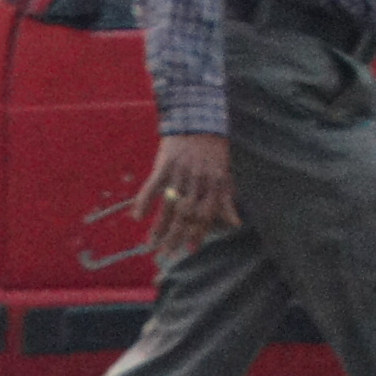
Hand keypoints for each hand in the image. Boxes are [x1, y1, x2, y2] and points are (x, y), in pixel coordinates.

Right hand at [132, 134, 237, 264]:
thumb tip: (236, 224)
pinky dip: (144, 201)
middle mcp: (198, 179)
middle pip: (186, 213)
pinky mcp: (165, 163)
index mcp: (215, 183)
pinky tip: (138, 216)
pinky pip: (153, 185)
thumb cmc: (213, 151)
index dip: (198, 233)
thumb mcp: (225, 174)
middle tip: (165, 254)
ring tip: (151, 243)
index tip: (189, 251)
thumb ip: (227, 200)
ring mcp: (181, 171)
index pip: (206, 214)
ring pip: (169, 204)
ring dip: (159, 226)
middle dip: (176, 236)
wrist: (198, 121)